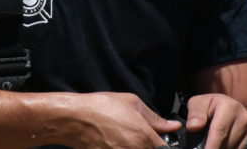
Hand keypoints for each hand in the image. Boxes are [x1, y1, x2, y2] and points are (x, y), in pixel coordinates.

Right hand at [69, 92, 183, 148]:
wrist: (75, 119)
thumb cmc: (101, 107)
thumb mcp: (132, 103)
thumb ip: (154, 118)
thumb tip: (172, 125)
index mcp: (143, 136)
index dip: (164, 145)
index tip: (160, 141)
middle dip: (149, 146)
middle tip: (139, 137)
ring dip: (136, 147)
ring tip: (124, 139)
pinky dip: (122, 148)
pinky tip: (115, 143)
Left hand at [184, 94, 246, 148]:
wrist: (227, 107)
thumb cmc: (210, 106)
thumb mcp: (198, 103)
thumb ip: (195, 113)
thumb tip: (193, 127)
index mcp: (230, 107)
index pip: (220, 131)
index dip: (211, 146)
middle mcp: (244, 118)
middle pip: (227, 143)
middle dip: (215, 147)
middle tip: (205, 145)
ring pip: (234, 148)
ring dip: (223, 148)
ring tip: (214, 142)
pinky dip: (230, 148)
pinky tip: (223, 144)